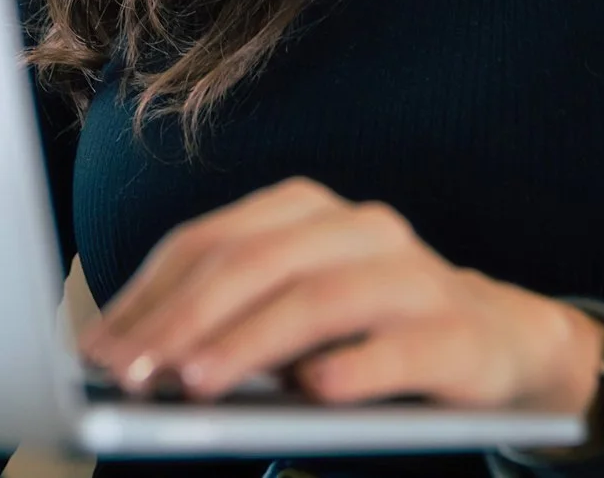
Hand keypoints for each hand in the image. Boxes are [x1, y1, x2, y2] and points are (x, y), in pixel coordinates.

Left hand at [77, 176, 603, 410]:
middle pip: (256, 263)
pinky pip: (397, 347)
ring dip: (249, 342)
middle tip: (134, 373)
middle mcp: (359, 228)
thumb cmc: (369, 334)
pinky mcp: (457, 331)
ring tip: (196, 384)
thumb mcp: (295, 316)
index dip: (149, 294)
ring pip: (318, 298)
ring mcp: (413, 274)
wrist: (502, 344)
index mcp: (307, 211)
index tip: (100, 349)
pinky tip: (313, 392)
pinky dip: (351, 367)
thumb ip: (232, 322)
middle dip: (184, 319)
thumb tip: (134, 357)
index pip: (211, 241)